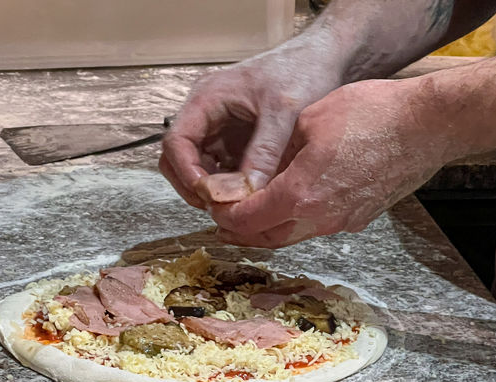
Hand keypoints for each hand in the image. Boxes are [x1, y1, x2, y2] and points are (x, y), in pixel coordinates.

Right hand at [160, 43, 342, 208]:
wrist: (320, 60)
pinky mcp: (235, 143)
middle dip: (194, 186)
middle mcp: (207, 115)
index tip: (209, 196)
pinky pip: (222, 171)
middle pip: (178, 160)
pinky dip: (230, 187)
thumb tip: (246, 193)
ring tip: (238, 205)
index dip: (186, 173)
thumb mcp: (283, 113)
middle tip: (221, 207)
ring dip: (212, 190)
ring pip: (199, 169)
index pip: (175, 143)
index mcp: (207, 99)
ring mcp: (220, 130)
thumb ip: (264, 152)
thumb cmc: (299, 71)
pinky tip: (249, 196)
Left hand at [209, 78, 456, 246]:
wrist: (426, 128)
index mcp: (300, 194)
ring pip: (292, 237)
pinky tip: (290, 206)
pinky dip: (294, 223)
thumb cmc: (374, 116)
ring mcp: (341, 223)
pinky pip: (316, 228)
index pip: (247, 219)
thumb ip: (279, 153)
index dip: (225, 215)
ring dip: (268, 230)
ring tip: (250, 217)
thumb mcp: (310, 121)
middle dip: (241, 232)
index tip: (213, 206)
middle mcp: (319, 219)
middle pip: (267, 238)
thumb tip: (262, 169)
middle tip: (223, 220)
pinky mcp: (357, 219)